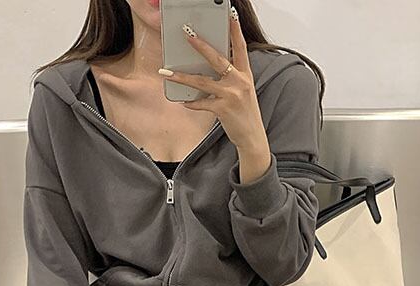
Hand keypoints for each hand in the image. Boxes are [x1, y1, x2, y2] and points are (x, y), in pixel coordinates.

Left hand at [158, 9, 268, 152]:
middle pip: (217, 59)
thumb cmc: (245, 113)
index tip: (230, 14)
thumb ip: (230, 78)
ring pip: (202, 81)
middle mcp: (239, 82)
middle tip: (187, 34)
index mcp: (245, 74)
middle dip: (201, 45)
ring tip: (167, 72)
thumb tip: (208, 69)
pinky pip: (202, 103)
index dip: (235, 30)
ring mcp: (231, 95)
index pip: (240, 47)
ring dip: (182, 77)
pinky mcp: (223, 109)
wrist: (252, 137)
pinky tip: (184, 102)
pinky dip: (192, 103)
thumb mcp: (243, 91)